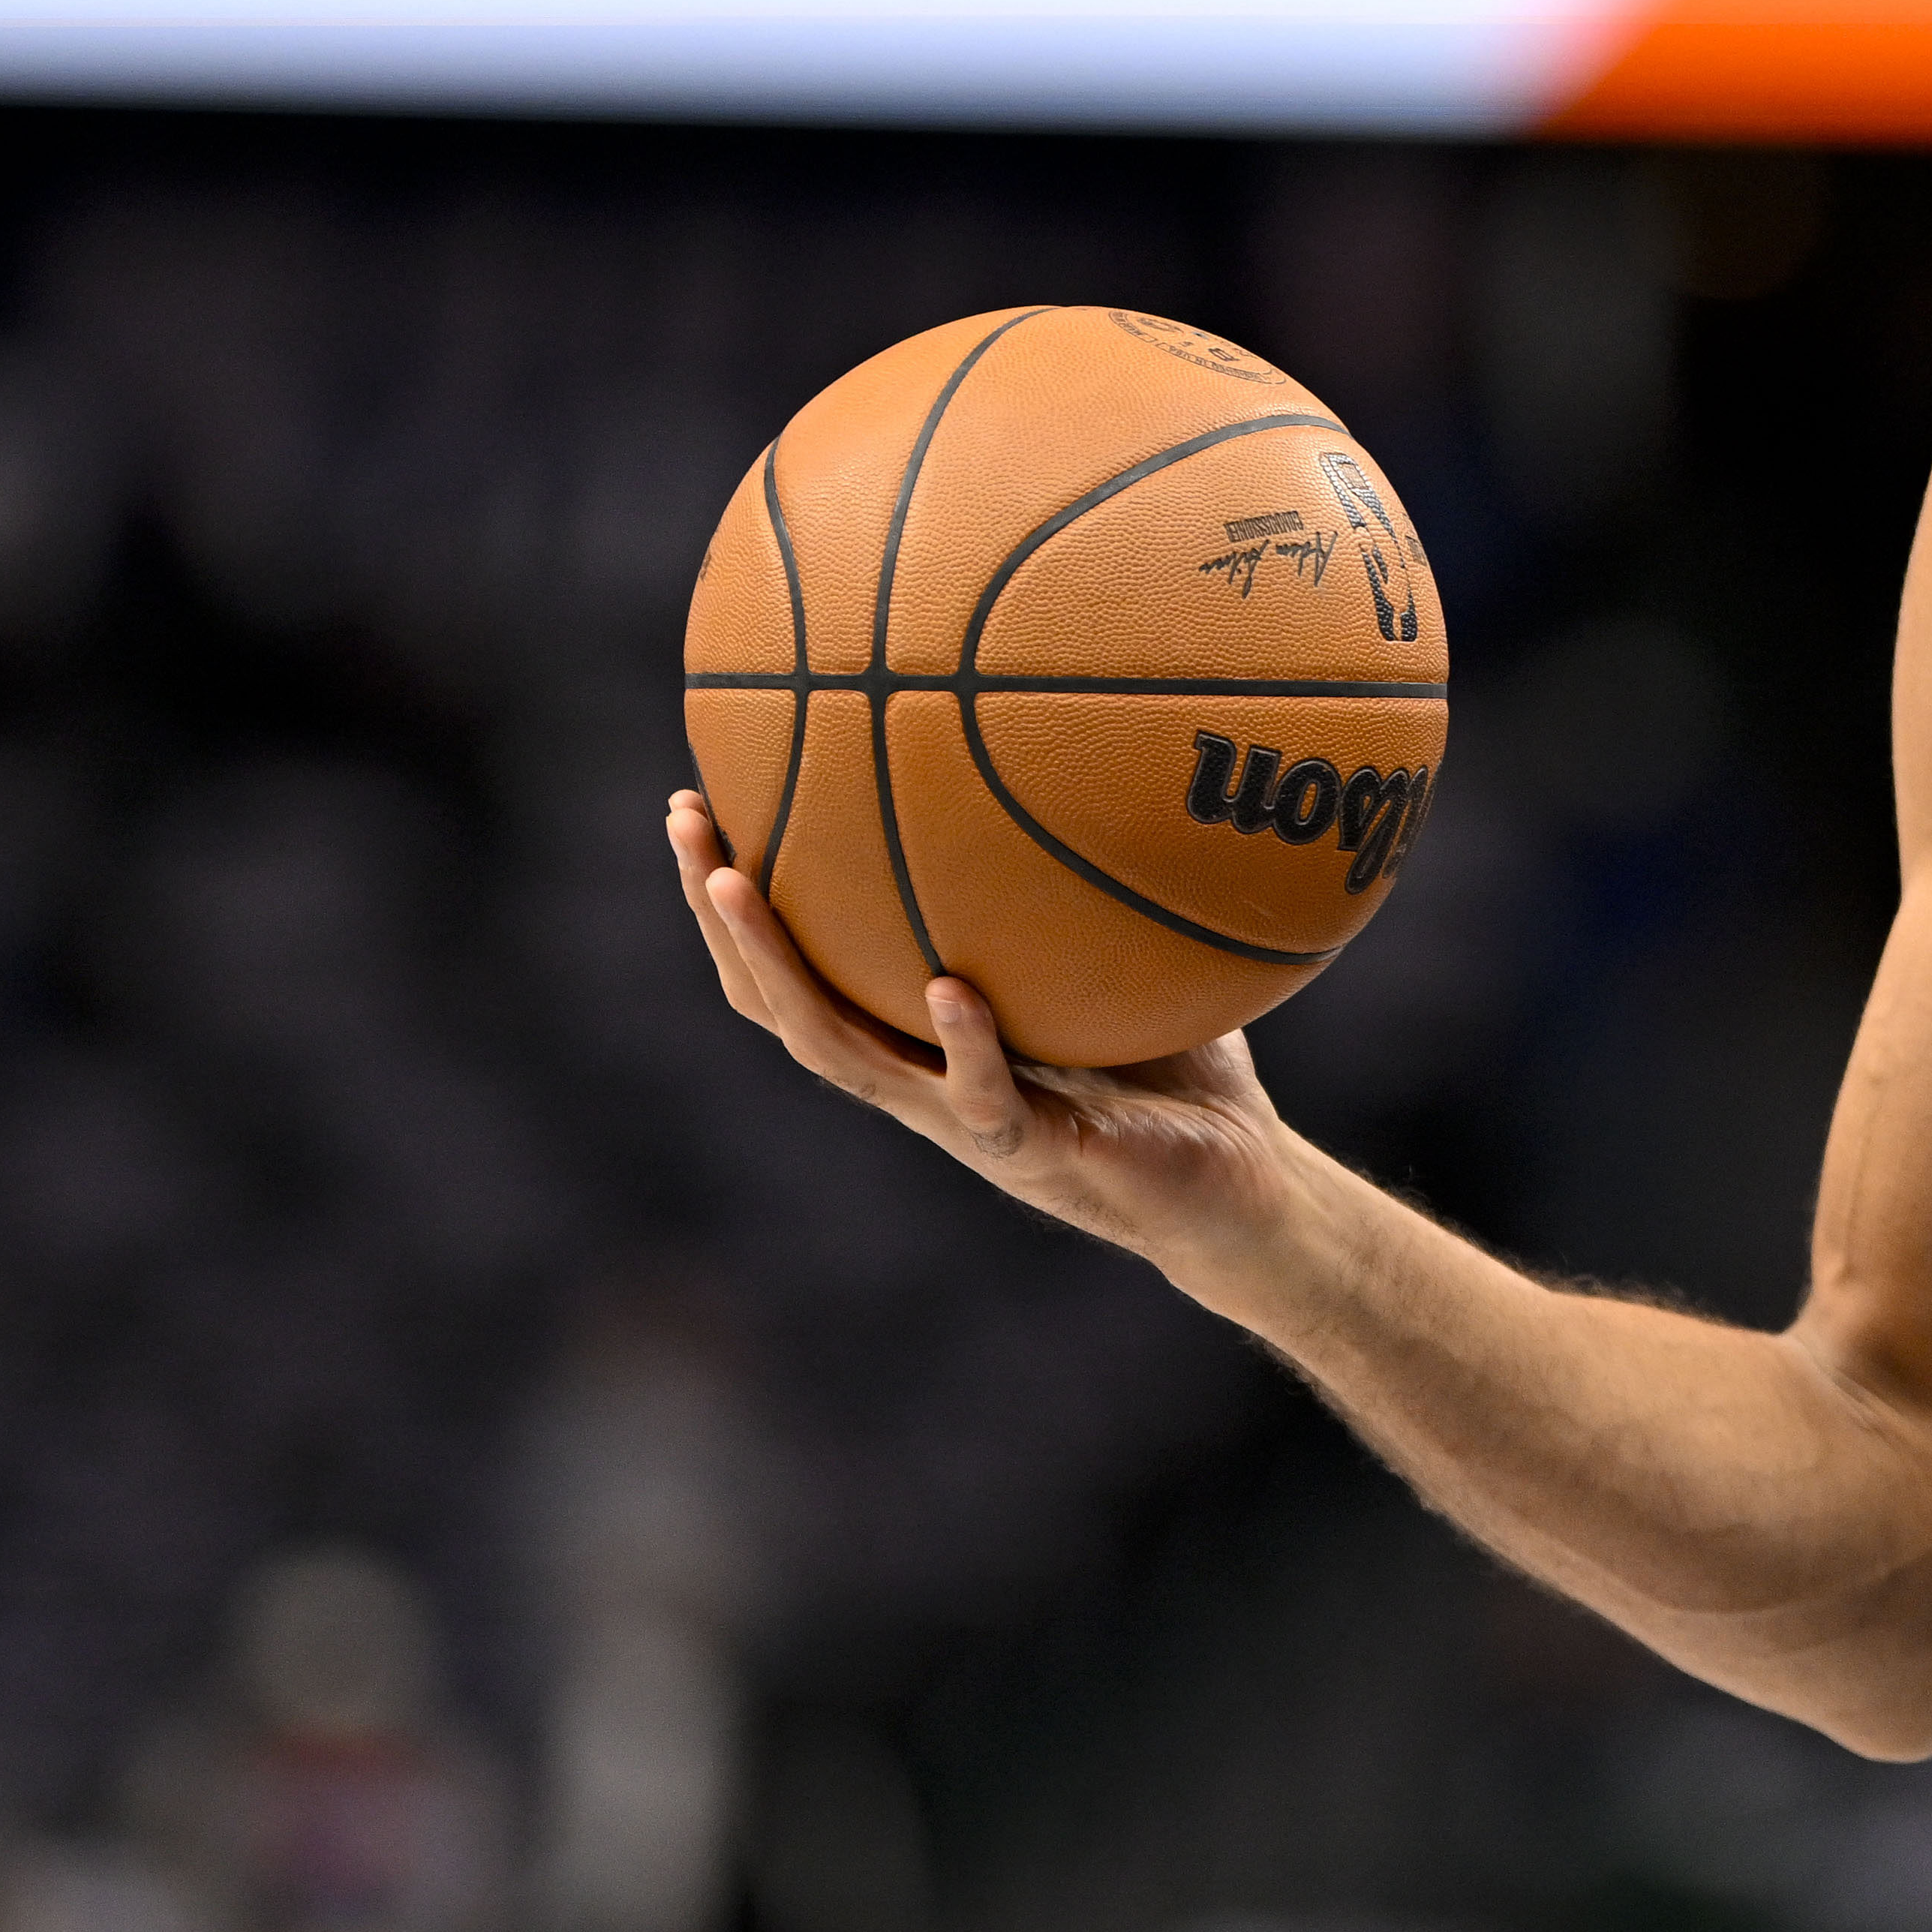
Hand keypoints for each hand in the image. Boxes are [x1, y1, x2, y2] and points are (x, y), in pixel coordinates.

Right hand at [665, 791, 1303, 1282]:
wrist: (1244, 1185)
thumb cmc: (1179, 1065)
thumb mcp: (1120, 952)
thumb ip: (1087, 879)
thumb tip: (1085, 747)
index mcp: (922, 1031)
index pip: (803, 962)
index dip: (739, 895)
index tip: (701, 796)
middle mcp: (920, 1075)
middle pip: (781, 997)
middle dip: (722, 914)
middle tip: (687, 822)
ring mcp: (966, 1120)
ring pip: (839, 1052)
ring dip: (782, 972)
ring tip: (739, 888)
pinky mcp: (1034, 1155)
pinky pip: (984, 1100)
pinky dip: (965, 1044)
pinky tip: (946, 990)